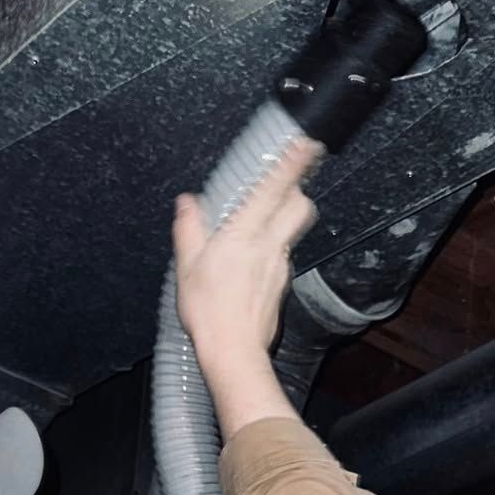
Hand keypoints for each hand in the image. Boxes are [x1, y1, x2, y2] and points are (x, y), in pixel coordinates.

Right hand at [172, 139, 321, 435]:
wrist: (234, 353)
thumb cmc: (209, 312)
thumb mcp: (188, 267)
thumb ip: (189, 229)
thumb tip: (186, 203)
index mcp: (245, 234)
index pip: (275, 188)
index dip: (293, 162)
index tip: (307, 142)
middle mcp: (270, 246)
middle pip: (299, 205)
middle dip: (296, 190)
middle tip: (283, 185)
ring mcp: (280, 266)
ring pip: (291, 230)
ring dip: (281, 220)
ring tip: (257, 226)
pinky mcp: (281, 285)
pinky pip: (281, 256)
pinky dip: (271, 251)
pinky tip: (249, 265)